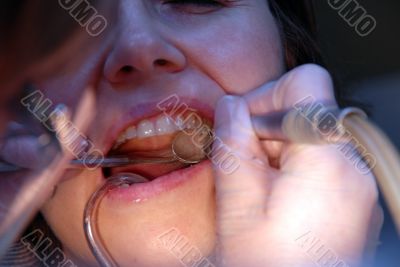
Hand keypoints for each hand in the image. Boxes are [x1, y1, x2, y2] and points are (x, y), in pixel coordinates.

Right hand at [213, 64, 382, 266]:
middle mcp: (352, 167)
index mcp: (328, 163)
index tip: (242, 127)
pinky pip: (318, 159)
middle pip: (307, 110)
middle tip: (243, 166)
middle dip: (266, 130)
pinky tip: (272, 197)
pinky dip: (290, 167)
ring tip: (257, 189)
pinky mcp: (350, 196)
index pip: (306, 84)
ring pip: (310, 135)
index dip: (266, 98)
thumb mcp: (238, 209)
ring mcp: (355, 182)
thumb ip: (233, 149)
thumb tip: (231, 107)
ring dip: (275, 151)